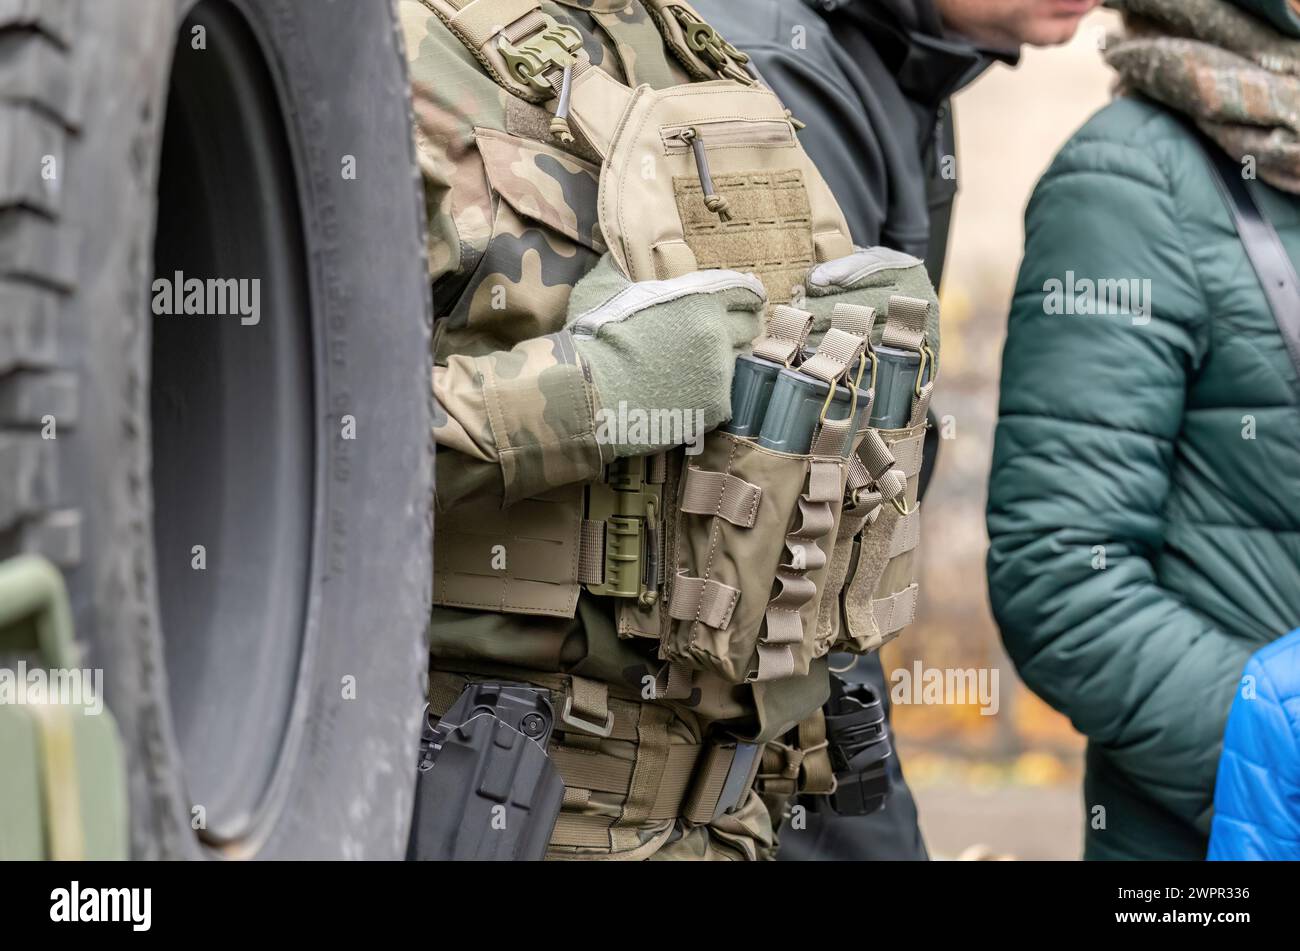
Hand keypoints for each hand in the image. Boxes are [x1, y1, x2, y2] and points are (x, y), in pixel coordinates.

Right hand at [565, 255, 766, 457]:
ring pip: (735, 364)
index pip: (744, 291)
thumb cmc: (593, 339)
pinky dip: (708, 396)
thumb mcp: (603, 289)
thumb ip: (619, 270)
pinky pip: (722, 397)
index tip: (750, 299)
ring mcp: (719, 372)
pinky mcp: (714, 407)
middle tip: (728, 332)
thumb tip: (615, 258)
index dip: (748, 295)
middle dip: (743, 326)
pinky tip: (686, 396)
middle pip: (750, 327)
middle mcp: (718, 333)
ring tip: (695, 368)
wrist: (588, 393)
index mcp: (699, 298)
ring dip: (722, 362)